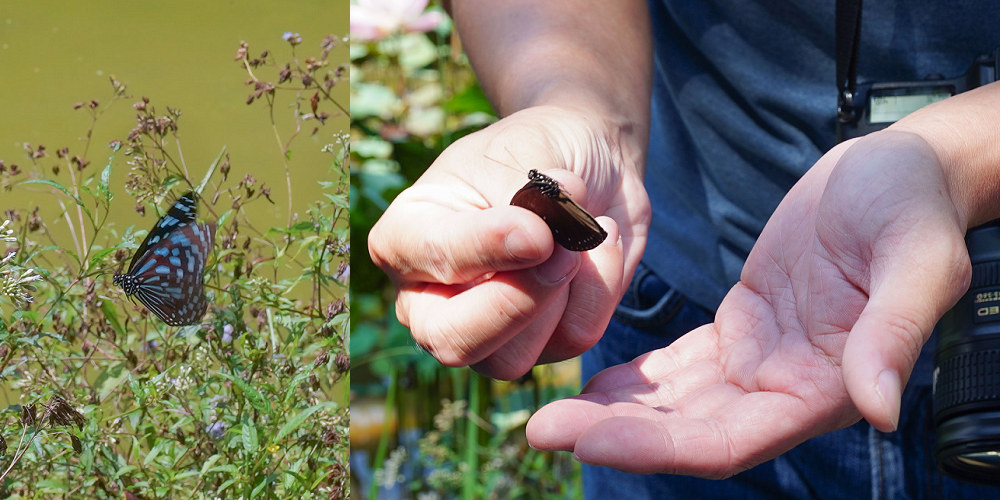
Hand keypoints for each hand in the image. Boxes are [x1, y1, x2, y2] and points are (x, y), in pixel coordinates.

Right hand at [368, 105, 650, 378]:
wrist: (592, 159)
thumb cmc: (539, 148)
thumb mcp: (523, 155)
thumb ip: (522, 201)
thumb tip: (538, 244)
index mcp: (405, 238)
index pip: (432, 261)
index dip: (488, 250)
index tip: (538, 226)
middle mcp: (430, 297)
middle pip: (452, 342)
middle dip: (518, 300)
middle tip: (562, 246)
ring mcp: (484, 329)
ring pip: (511, 359)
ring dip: (563, 293)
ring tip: (583, 232)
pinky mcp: (540, 342)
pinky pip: (571, 340)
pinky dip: (600, 290)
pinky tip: (598, 249)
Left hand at [526, 131, 971, 476]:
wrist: (899, 173)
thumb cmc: (915, 207)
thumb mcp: (918, 258)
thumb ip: (895, 333)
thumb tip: (878, 407)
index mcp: (825, 388)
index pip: (728, 441)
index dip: (657, 446)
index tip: (588, 440)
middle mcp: (787, 388)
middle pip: (687, 431)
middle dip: (616, 434)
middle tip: (543, 428)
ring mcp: (761, 361)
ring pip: (676, 404)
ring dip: (616, 411)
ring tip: (552, 408)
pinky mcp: (742, 329)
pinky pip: (680, 367)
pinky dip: (637, 380)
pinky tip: (594, 380)